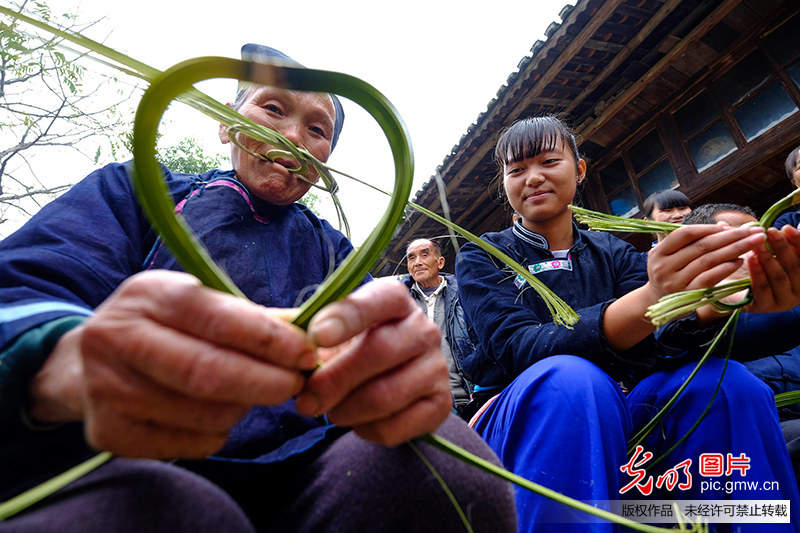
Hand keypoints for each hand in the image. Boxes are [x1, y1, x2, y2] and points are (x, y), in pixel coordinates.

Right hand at [27, 270, 317, 458]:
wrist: (87, 362)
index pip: (218, 318)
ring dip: (243, 408)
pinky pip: (187, 443)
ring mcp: (107, 388)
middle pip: (206, 371)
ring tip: (255, 395)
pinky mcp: (109, 432)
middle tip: (296, 385)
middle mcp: (117, 337)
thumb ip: (252, 317)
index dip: (269, 340)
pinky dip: (218, 433)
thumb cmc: (162, 327)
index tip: (307, 353)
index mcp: (149, 294)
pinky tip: (221, 418)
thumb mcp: (197, 304)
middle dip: (265, 381)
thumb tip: (311, 330)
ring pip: (201, 412)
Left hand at [295, 280, 450, 446]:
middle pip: (380, 351)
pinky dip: (365, 430)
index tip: (316, 336)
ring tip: (329, 411)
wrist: (388, 379)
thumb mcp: (330, 332)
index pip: (376, 300)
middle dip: (335, 379)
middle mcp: (423, 329)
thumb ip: (310, 334)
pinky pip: (396, 426)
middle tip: (306, 399)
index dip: (346, 318)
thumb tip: (292, 347)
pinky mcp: (440, 404)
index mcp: (394, 300)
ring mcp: (437, 367)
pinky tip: (356, 421)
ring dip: (346, 409)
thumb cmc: (351, 347)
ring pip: (386, 394)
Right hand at [646, 224, 765, 300]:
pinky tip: (740, 261)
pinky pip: (709, 278)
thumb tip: (724, 225)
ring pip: (708, 261)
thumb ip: (694, 241)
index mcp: (659, 251)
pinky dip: (726, 269)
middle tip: (755, 231)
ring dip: (734, 250)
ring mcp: (674, 282)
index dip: (709, 228)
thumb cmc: (669, 274)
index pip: (685, 233)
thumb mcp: (672, 255)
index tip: (731, 226)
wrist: (656, 303)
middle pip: (702, 246)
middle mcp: (664, 266)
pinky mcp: (686, 295)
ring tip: (754, 243)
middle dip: (731, 236)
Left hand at [745, 225, 799, 312]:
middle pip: (795, 266)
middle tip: (769, 233)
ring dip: (769, 259)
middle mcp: (798, 289)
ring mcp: (784, 300)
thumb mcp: (759, 251)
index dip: (798, 242)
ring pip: (780, 277)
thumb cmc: (750, 267)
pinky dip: (758, 273)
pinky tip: (751, 259)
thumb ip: (759, 237)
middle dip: (783, 248)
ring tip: (757, 245)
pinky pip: (763, 289)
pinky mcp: (766, 307)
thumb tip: (737, 219)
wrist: (729, 293)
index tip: (786, 228)